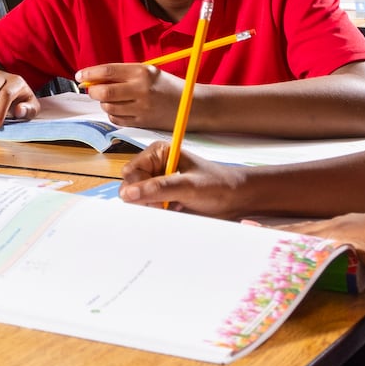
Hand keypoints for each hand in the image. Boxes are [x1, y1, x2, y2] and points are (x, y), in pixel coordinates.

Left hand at [78, 61, 184, 130]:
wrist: (192, 105)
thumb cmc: (167, 86)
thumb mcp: (148, 72)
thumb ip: (123, 74)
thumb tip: (94, 77)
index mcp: (142, 72)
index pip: (108, 71)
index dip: (89, 73)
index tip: (79, 75)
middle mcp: (141, 89)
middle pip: (104, 92)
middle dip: (93, 91)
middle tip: (93, 89)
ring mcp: (141, 108)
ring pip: (108, 107)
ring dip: (104, 103)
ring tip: (112, 98)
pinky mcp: (142, 122)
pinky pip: (116, 119)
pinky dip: (113, 114)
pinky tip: (120, 109)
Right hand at [119, 142, 247, 215]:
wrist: (236, 198)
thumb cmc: (218, 185)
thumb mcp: (188, 186)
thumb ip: (158, 189)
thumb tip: (128, 194)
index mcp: (158, 153)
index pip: (131, 172)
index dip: (139, 187)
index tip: (157, 200)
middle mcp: (154, 165)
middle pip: (130, 185)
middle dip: (144, 198)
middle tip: (165, 205)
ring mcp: (157, 182)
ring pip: (137, 198)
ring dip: (151, 206)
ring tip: (172, 206)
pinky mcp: (162, 197)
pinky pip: (147, 206)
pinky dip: (157, 212)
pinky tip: (174, 209)